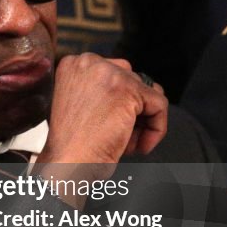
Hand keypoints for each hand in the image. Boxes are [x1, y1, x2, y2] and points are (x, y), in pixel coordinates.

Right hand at [40, 54, 167, 169]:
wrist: (67, 164)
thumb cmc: (70, 145)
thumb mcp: (77, 106)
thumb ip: (99, 91)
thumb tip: (137, 92)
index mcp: (73, 64)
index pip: (113, 74)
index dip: (118, 104)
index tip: (110, 125)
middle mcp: (88, 62)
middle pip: (132, 80)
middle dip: (132, 110)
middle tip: (120, 136)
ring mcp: (109, 73)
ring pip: (147, 93)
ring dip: (142, 121)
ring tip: (126, 143)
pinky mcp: (128, 90)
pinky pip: (159, 104)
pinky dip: (156, 129)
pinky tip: (138, 146)